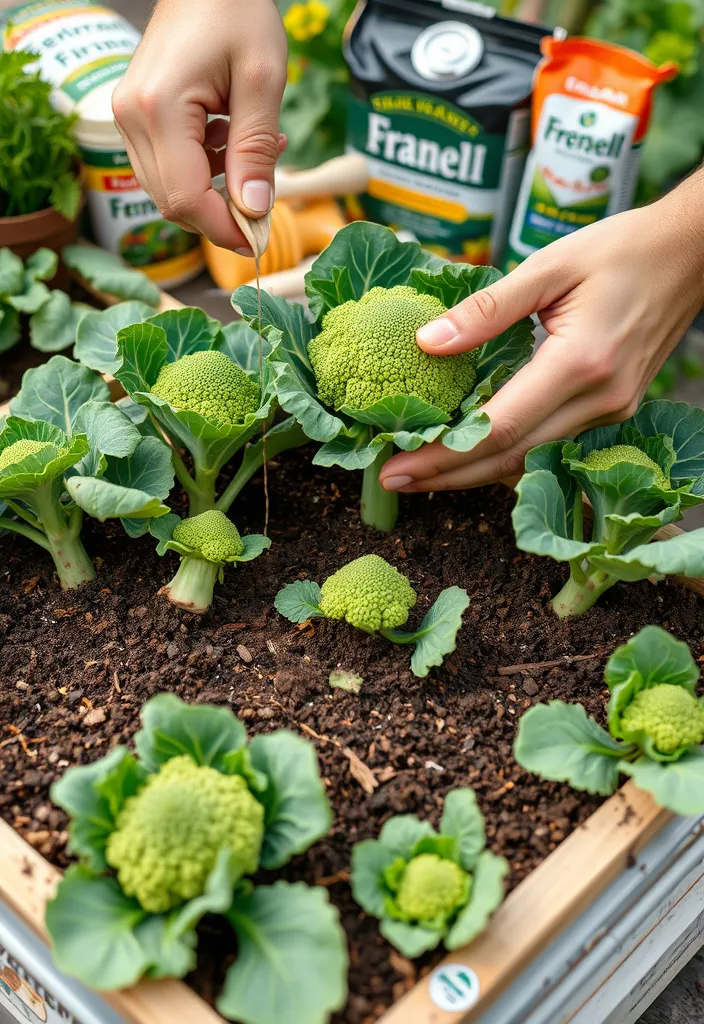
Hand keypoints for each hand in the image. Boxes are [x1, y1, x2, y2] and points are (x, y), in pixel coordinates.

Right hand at [112, 0, 287, 253]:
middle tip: (267, 200)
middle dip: (221, 214)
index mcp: (158, 108)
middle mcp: (131, 117)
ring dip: (216, 189)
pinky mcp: (137, 116)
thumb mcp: (263, 79)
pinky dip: (205, 170)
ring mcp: (128, 117)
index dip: (223, 228)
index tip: (258, 238)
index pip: (186, 197)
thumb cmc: (238, 11)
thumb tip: (255, 210)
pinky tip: (234, 141)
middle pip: (172, 201)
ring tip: (258, 152)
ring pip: (168, 189)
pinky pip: (168, 166)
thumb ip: (256, 149)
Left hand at [380, 172, 703, 494]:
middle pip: (510, 457)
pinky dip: (506, 455)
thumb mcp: (549, 265)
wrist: (689, 254)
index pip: (499, 427)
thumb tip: (427, 342)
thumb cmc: (620, 250)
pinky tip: (470, 454)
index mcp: (580, 363)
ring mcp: (611, 412)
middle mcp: (599, 400)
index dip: (443, 454)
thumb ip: (487, 308)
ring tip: (420, 472)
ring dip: (473, 471)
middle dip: (447, 475)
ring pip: (530, 459)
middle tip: (393, 480)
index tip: (396, 466)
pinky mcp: (614, 411)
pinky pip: (550, 446)